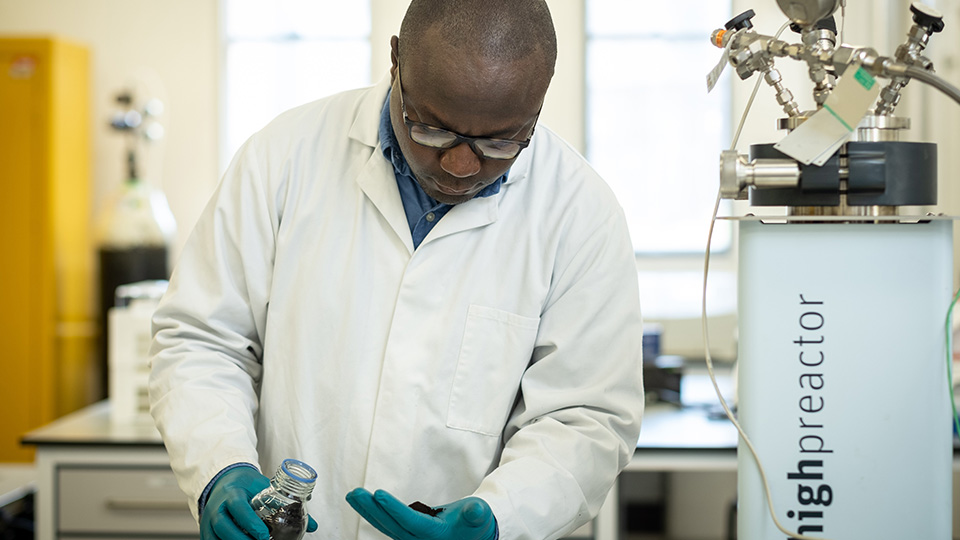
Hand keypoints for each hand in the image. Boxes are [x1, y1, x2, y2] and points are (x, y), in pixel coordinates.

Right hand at [201, 466, 318, 539]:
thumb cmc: (248, 486)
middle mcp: (217, 506)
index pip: (237, 506)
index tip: (263, 534)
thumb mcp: (266, 489)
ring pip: (215, 537)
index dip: (249, 522)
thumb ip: (288, 505)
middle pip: (224, 526)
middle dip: (241, 539)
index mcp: (232, 492)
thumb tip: (314, 525)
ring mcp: (208, 519)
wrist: (226, 480)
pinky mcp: (205, 530)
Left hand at [346, 488, 495, 539]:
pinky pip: (387, 524)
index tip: (378, 494)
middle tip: (355, 493)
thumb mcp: (480, 517)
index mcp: (436, 536)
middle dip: (372, 509)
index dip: (394, 508)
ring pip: (385, 525)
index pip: (410, 522)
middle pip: (391, 524)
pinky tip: (363, 502)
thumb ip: (477, 513)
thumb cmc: (475, 524)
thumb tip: (477, 510)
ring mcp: (411, 538)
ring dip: (368, 510)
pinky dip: (374, 513)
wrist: (473, 535)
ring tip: (353, 495)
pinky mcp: (407, 533)